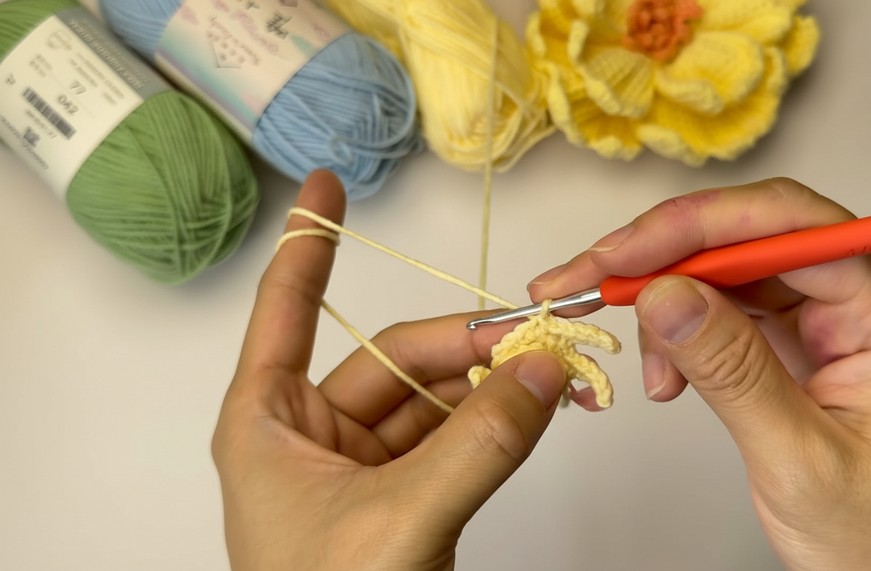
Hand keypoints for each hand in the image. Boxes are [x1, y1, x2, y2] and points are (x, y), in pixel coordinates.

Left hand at [212, 171, 567, 570]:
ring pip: (436, 401)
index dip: (307, 245)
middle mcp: (311, 437)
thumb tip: (541, 368)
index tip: (324, 186)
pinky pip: (456, 440)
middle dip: (467, 341)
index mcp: (268, 426)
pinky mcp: (404, 499)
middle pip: (395, 358)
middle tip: (538, 332)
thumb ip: (476, 443)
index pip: (287, 311)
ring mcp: (362, 468)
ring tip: (557, 372)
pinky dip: (498, 424)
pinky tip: (537, 410)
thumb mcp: (399, 522)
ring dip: (495, 384)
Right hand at [529, 178, 870, 568]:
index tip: (623, 254)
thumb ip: (734, 372)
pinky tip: (667, 376)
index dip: (696, 227)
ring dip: (665, 304)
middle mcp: (856, 297)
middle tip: (587, 282)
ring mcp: (822, 316)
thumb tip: (667, 297)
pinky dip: (679, 335)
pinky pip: (720, 309)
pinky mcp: (791, 339)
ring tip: (649, 369)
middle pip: (744, 237)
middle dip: (660, 257)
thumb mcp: (801, 459)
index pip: (787, 226)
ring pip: (723, 270)